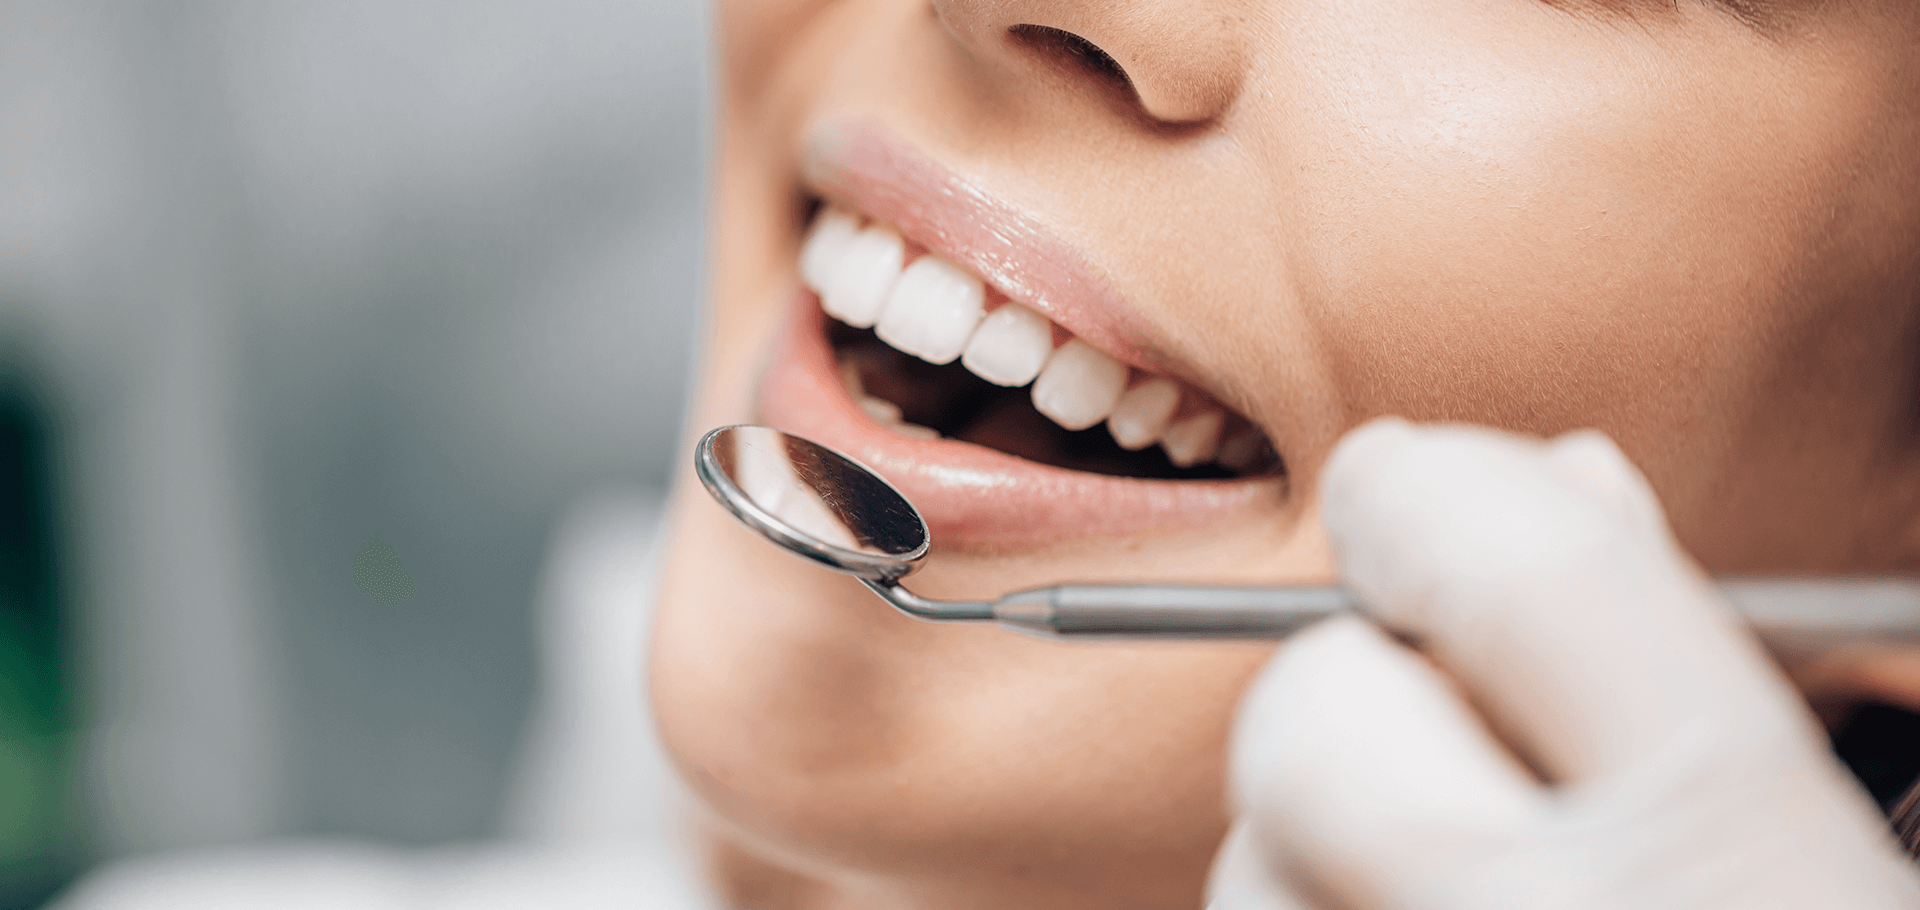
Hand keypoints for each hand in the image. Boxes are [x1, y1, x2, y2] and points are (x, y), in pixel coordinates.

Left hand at [1209, 420, 1919, 908]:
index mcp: (1724, 864)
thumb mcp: (1817, 827)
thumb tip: (1571, 476)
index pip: (1518, 579)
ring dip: (1315, 830)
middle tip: (1434, 728)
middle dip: (1350, 685)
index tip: (1393, 479)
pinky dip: (1305, 904)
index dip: (1431, 495)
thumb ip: (1692, 655)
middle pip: (1313, 718)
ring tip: (1444, 878)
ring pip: (1252, 851)